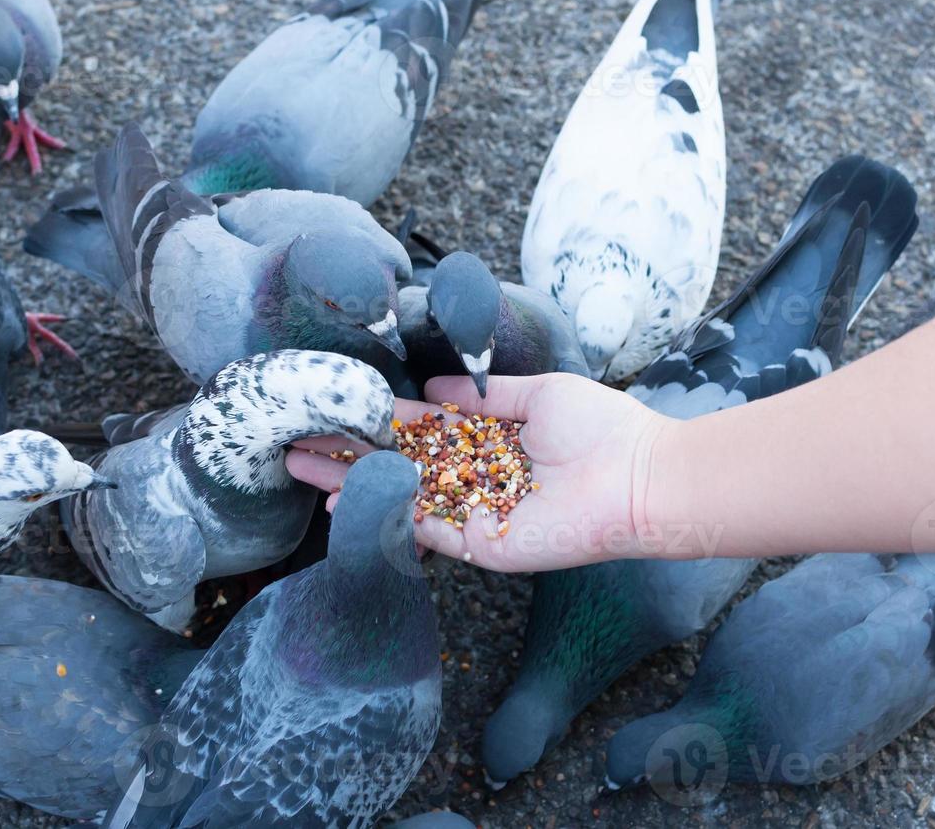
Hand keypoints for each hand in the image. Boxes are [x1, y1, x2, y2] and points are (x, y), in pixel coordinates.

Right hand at [286, 373, 678, 571]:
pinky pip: (423, 528)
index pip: (419, 433)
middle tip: (294, 446)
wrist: (639, 478)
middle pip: (397, 468)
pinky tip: (343, 497)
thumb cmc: (602, 430)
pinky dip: (384, 512)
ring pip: (399, 498)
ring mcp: (473, 513)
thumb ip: (484, 396)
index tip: (333, 411)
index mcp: (487, 443)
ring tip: (300, 471)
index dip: (375, 423)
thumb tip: (431, 390)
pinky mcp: (480, 543)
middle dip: (346, 457)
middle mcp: (474, 479)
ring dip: (349, 486)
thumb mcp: (539, 394)